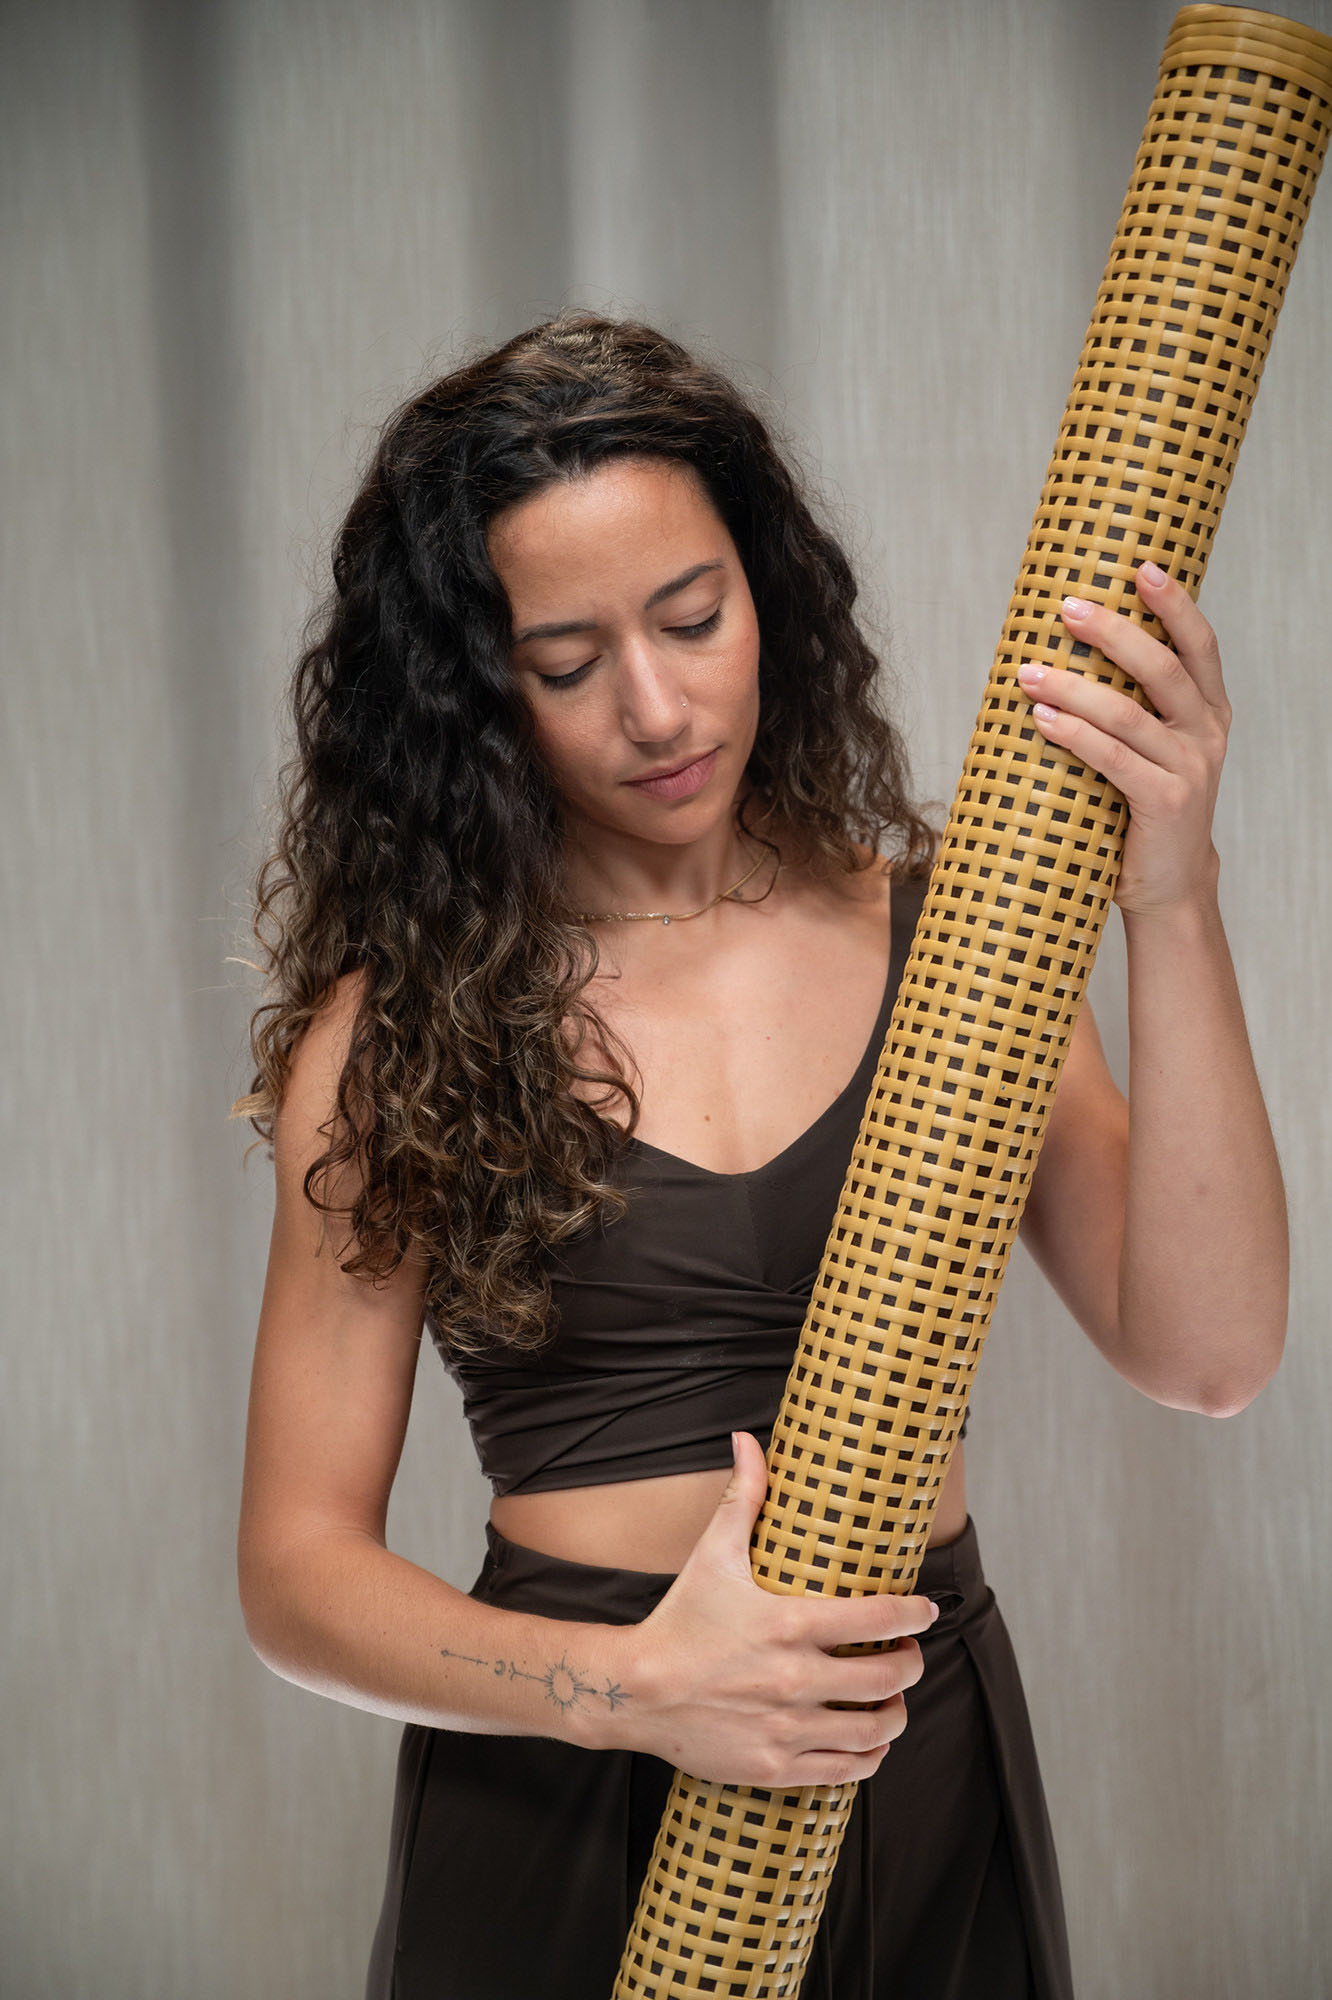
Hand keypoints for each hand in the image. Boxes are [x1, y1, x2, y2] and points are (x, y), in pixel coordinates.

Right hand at [613, 1431, 936, 1788]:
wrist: (635, 1690)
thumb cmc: (679, 1620)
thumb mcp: (712, 1553)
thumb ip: (743, 1497)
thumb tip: (747, 1440)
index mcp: (789, 1625)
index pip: (879, 1619)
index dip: (914, 1614)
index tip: (924, 1611)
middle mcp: (796, 1680)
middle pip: (888, 1677)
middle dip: (910, 1663)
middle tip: (907, 1654)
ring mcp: (788, 1727)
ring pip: (875, 1728)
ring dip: (897, 1711)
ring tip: (894, 1698)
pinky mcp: (776, 1765)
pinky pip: (846, 1769)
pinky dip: (870, 1755)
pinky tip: (869, 1741)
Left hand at [1015, 562, 1231, 916]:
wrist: (1168, 884)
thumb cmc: (1142, 809)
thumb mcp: (1148, 750)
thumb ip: (1127, 707)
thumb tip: (1059, 655)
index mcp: (1208, 710)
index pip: (1199, 645)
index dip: (1174, 604)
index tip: (1142, 568)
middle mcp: (1206, 732)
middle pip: (1161, 667)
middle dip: (1111, 632)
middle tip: (1065, 609)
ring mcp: (1189, 767)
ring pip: (1127, 712)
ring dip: (1072, 687)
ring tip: (1028, 673)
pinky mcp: (1165, 802)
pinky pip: (1113, 758)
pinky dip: (1074, 735)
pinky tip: (1041, 719)